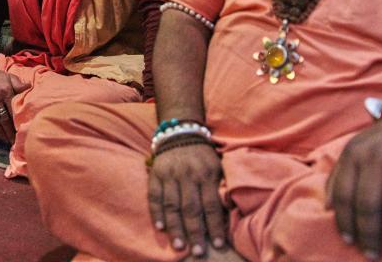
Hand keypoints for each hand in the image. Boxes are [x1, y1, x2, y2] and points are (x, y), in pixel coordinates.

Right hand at [0, 66, 27, 142]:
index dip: (17, 122)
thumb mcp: (10, 77)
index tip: (23, 131)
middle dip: (10, 132)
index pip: (12, 110)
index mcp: (5, 91)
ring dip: (2, 134)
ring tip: (8, 141)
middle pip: (3, 119)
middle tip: (16, 142)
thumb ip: (20, 84)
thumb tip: (30, 87)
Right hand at [148, 143, 227, 257]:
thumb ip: (220, 187)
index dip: (215, 226)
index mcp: (206, 174)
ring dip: (175, 227)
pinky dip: (156, 212)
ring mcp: (170, 175)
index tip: (219, 244)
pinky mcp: (156, 174)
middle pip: (191, 208)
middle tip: (198, 252)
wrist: (180, 131)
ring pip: (172, 205)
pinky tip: (161, 228)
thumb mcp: (218, 166)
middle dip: (195, 232)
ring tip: (179, 246)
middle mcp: (187, 175)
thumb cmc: (203, 155)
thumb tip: (228, 213)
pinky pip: (154, 196)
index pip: (211, 205)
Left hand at [326, 121, 381, 260]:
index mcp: (355, 154)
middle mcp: (377, 155)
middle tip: (372, 256)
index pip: (345, 193)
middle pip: (368, 201)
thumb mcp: (356, 150)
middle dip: (369, 233)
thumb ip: (340, 175)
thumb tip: (327, 207)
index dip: (345, 221)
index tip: (350, 242)